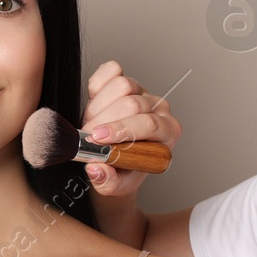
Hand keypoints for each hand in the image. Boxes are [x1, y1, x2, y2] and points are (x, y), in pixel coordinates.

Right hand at [80, 61, 181, 198]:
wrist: (114, 159)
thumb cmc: (122, 170)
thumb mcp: (115, 185)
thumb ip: (108, 182)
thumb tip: (96, 169)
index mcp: (167, 132)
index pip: (150, 124)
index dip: (121, 129)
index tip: (97, 138)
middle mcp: (159, 109)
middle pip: (133, 104)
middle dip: (104, 121)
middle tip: (88, 136)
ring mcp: (143, 91)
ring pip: (122, 85)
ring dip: (99, 107)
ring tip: (92, 124)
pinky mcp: (126, 80)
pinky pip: (111, 71)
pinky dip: (97, 86)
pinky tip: (95, 104)